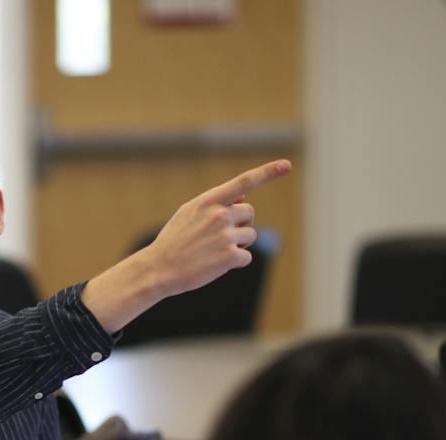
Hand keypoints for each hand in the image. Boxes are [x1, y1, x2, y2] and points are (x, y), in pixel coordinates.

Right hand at [136, 159, 292, 300]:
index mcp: (209, 201)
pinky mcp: (229, 257)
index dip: (268, 172)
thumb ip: (215, 204)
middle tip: (221, 237)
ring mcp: (226, 235)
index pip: (244, 182)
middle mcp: (220, 214)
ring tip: (215, 252)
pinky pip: (246, 257)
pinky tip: (216, 264)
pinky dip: (236, 262)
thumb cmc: (174, 241)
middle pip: (250, 214)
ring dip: (239, 245)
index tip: (286, 165)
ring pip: (250, 236)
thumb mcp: (189, 213)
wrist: (159, 268)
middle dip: (241, 225)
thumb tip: (244, 199)